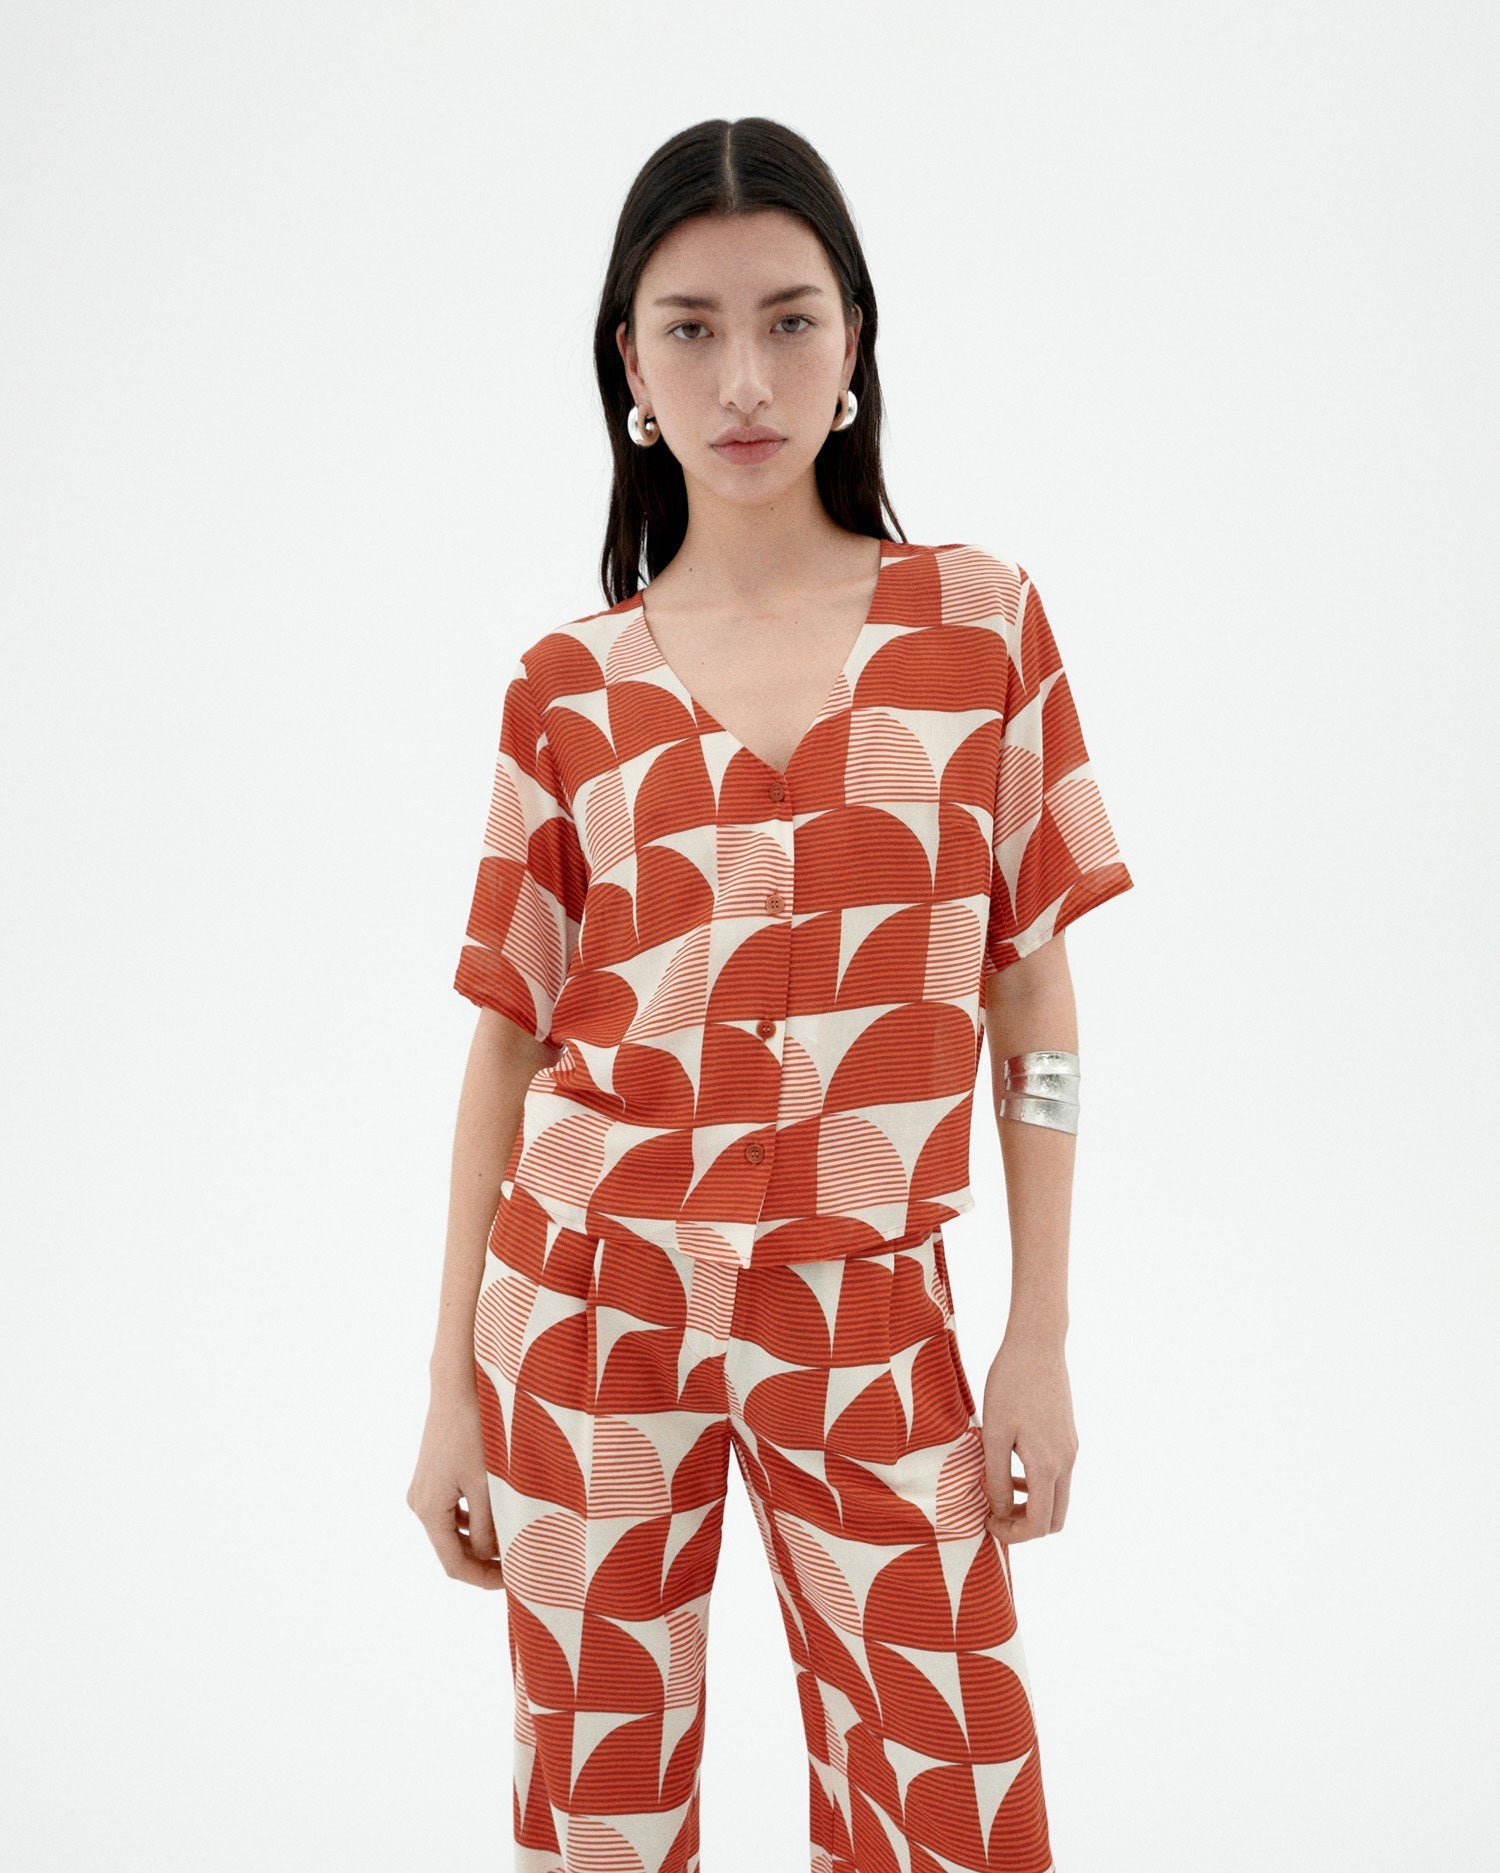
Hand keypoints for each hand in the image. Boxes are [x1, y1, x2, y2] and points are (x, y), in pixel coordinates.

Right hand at [407, 1378, 505, 1587]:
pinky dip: (474, 1520)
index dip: (485, 1579)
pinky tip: (499, 1517)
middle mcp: (419, 1503)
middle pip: (452, 1549)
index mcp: (429, 1510)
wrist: (458, 1384)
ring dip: (481, 1541)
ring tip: (515, 1541)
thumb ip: (488, 1528)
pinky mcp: (432, 1475)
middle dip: (485, 1561)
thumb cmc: (475, 1431)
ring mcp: (424, 1488)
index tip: (516, 1580)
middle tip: (520, 1564)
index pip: (455, 1565)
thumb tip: (490, 1559)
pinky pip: (453, 1511)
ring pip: (454, 1530)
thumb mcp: (488, 1485)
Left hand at [979, 1335, 1077, 1543]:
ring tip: (997, 1490)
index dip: (1012, 1534)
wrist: (1037, 1344)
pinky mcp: (1068, 1437)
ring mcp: (1071, 1449)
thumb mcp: (994, 1433)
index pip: (1038, 1524)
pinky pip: (1057, 1475)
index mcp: (1048, 1465)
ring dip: (1030, 1504)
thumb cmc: (1010, 1384)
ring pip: (1057, 1497)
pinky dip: (1036, 1483)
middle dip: (1024, 1525)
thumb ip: (997, 1477)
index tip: (986, 1522)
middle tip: (994, 1513)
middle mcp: (1066, 1462)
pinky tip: (1010, 1465)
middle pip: (1054, 1518)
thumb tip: (998, 1510)